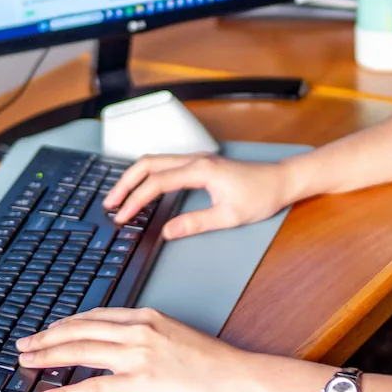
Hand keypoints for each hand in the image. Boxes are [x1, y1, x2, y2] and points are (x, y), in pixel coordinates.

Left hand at [16, 307, 258, 391]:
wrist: (235, 376)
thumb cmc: (211, 360)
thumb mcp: (175, 333)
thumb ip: (147, 334)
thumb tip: (123, 344)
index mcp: (146, 316)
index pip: (95, 315)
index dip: (67, 323)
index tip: (50, 330)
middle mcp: (138, 330)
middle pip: (81, 329)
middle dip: (47, 337)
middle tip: (25, 344)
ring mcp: (139, 355)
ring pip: (81, 351)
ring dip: (48, 356)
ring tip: (27, 363)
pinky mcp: (142, 382)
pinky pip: (96, 386)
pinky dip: (67, 390)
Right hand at [104, 153, 293, 239]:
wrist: (282, 180)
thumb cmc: (261, 196)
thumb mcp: (229, 216)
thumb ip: (196, 223)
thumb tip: (168, 232)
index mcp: (200, 170)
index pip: (156, 182)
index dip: (135, 200)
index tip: (122, 216)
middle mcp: (195, 160)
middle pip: (148, 164)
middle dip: (125, 183)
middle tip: (110, 204)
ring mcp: (197, 159)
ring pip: (155, 161)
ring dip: (134, 177)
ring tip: (120, 197)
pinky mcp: (200, 164)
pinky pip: (166, 164)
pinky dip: (148, 175)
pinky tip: (143, 189)